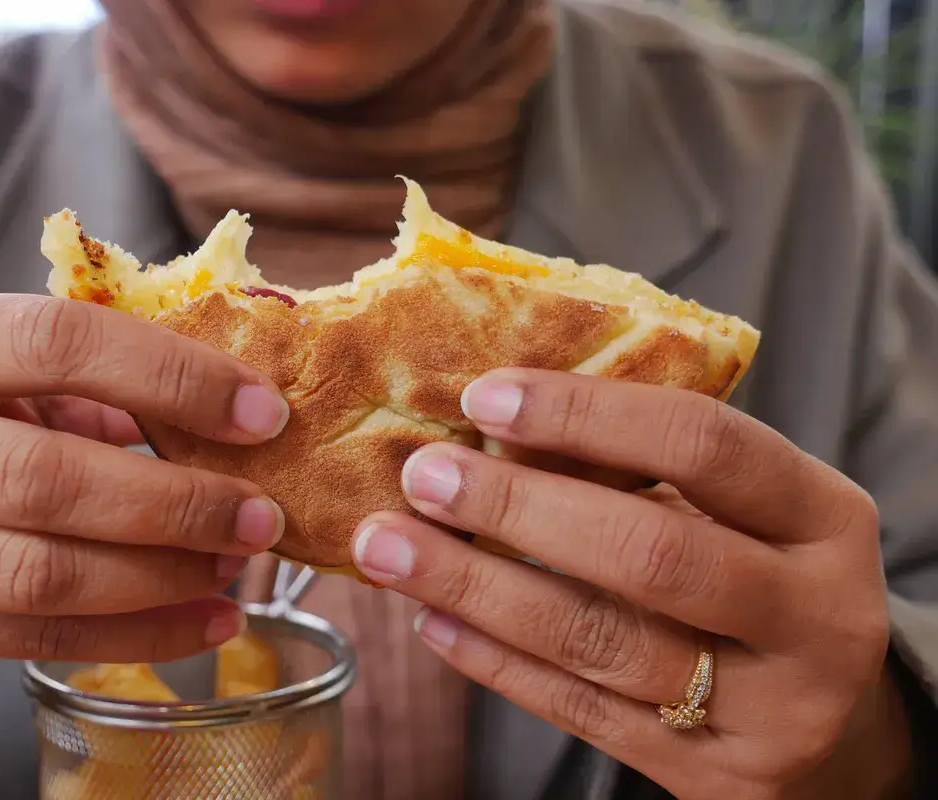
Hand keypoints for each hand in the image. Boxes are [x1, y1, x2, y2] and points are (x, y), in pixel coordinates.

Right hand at [0, 291, 288, 667]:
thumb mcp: (0, 359)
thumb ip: (100, 372)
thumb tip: (240, 412)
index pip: (55, 341)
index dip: (172, 377)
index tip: (261, 413)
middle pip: (43, 478)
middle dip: (175, 503)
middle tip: (259, 515)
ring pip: (38, 574)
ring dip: (161, 577)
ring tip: (235, 564)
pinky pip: (35, 637)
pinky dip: (137, 636)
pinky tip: (205, 621)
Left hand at [352, 369, 909, 798]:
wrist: (842, 730)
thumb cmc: (763, 582)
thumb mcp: (737, 515)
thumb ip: (642, 475)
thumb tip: (495, 432)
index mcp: (826, 518)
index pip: (704, 446)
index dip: (588, 414)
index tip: (486, 395)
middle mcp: (814, 616)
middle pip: (650, 555)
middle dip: (518, 510)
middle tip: (423, 476)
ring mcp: (771, 711)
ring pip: (600, 642)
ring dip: (476, 588)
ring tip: (388, 547)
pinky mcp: (715, 778)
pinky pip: (583, 714)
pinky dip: (496, 662)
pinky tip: (434, 620)